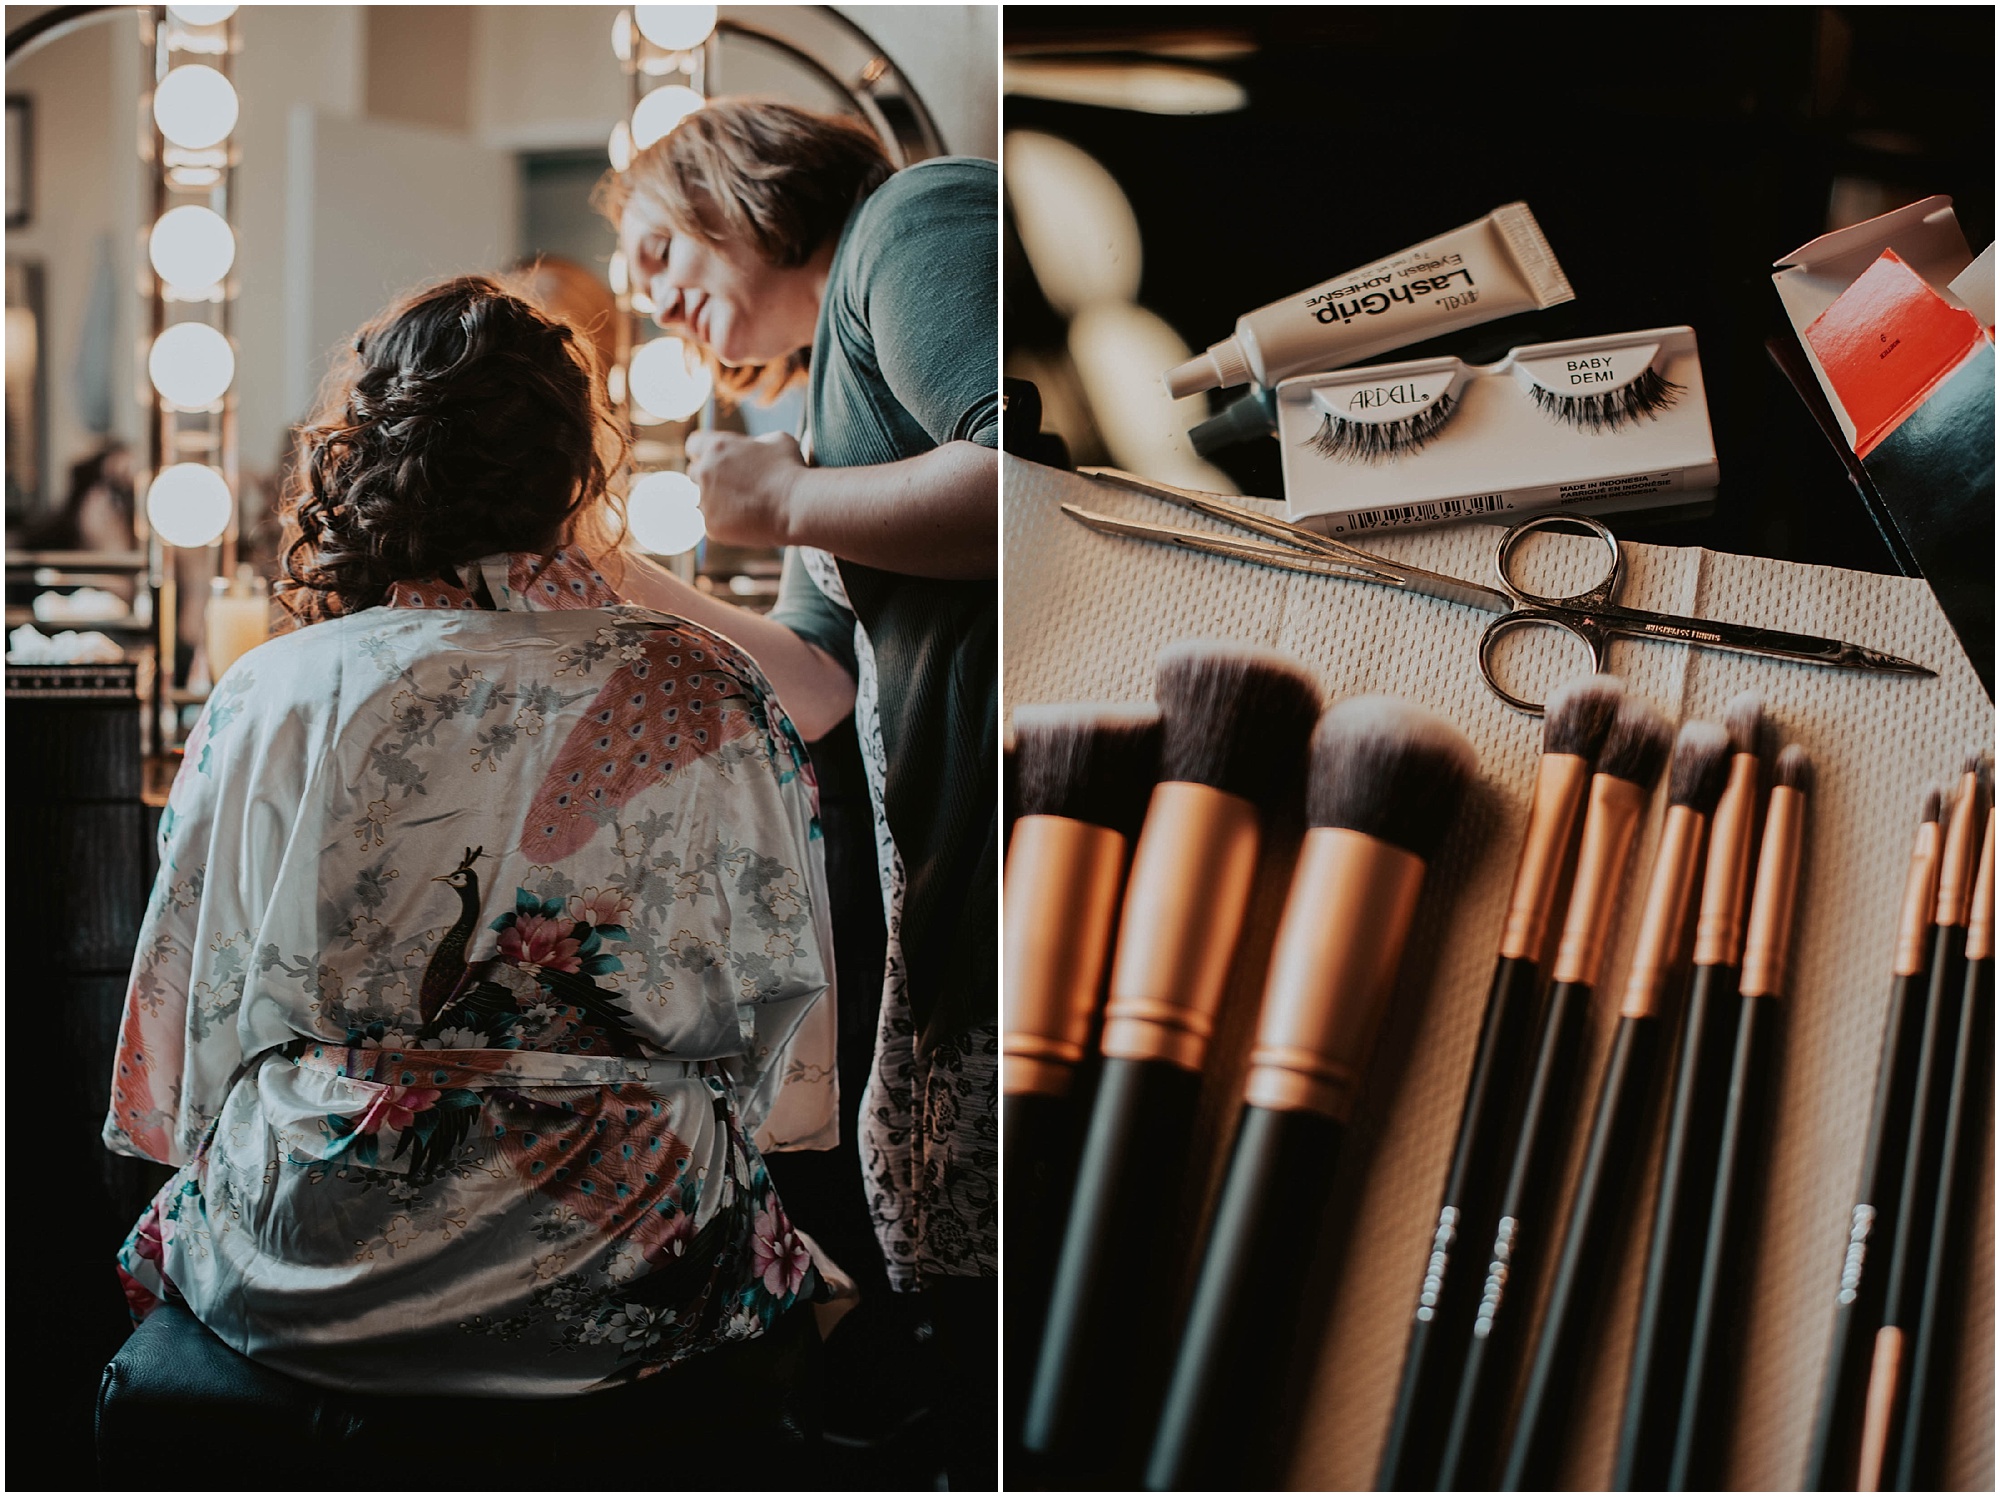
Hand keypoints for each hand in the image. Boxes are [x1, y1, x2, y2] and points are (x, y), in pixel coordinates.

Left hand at [684, 430, 804, 549]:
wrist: (796, 506)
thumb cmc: (790, 470)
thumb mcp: (777, 440)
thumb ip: (755, 442)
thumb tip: (752, 448)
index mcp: (717, 447)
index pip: (694, 445)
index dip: (704, 452)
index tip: (713, 459)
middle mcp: (705, 472)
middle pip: (693, 473)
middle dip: (709, 477)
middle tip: (732, 485)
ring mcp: (706, 501)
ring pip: (703, 501)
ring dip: (718, 502)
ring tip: (745, 506)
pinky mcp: (712, 526)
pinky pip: (713, 523)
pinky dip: (727, 523)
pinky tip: (748, 521)